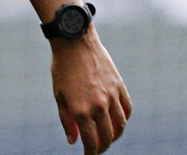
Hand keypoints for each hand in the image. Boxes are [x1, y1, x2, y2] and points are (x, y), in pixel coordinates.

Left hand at [51, 28, 131, 153]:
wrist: (74, 42)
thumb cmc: (62, 68)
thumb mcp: (59, 95)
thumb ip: (67, 120)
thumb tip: (73, 141)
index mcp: (81, 110)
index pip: (91, 142)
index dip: (90, 153)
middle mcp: (98, 105)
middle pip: (107, 137)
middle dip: (102, 147)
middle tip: (97, 148)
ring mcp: (111, 96)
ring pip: (120, 125)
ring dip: (115, 135)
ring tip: (108, 137)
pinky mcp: (119, 86)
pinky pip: (127, 109)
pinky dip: (124, 119)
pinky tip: (117, 121)